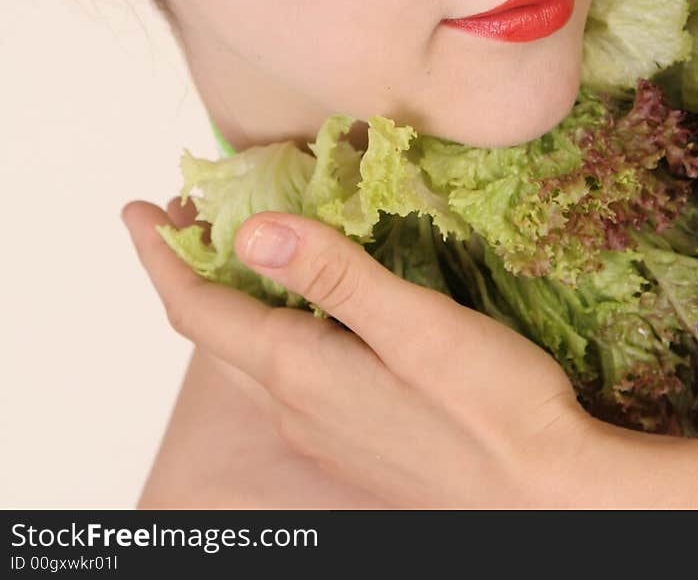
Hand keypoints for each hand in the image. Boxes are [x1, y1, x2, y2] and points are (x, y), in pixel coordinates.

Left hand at [121, 200, 627, 509]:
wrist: (549, 498)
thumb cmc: (494, 408)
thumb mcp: (417, 324)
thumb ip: (334, 274)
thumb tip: (251, 233)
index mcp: (301, 373)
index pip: (199, 310)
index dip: (160, 255)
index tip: (136, 210)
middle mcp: (298, 409)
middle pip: (217, 331)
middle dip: (190, 269)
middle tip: (187, 212)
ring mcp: (326, 433)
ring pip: (254, 356)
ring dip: (234, 296)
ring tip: (244, 244)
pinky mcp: (358, 442)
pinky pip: (291, 377)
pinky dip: (276, 326)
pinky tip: (313, 307)